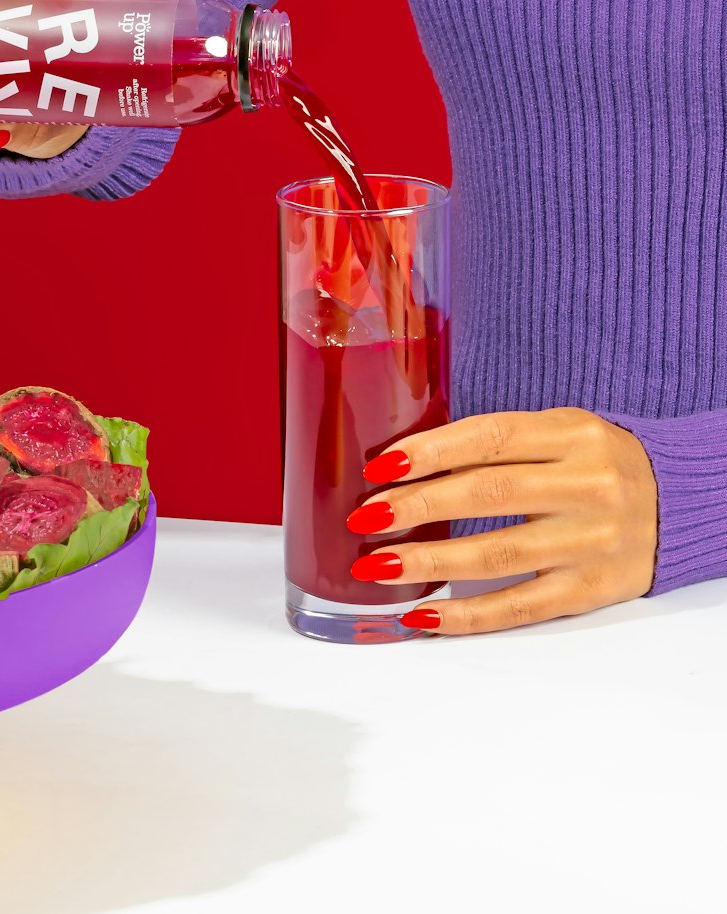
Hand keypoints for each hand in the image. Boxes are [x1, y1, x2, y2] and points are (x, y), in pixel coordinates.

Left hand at [349, 408, 657, 633]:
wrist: (680, 503)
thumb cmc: (598, 463)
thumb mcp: (560, 431)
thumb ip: (499, 443)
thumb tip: (408, 466)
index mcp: (573, 434)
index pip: (490, 437)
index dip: (430, 451)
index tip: (382, 467)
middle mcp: (588, 485)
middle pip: (487, 494)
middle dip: (416, 507)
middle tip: (366, 519)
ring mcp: (593, 541)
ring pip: (497, 554)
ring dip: (428, 563)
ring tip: (378, 566)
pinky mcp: (593, 589)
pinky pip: (520, 606)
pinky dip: (466, 614)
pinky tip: (422, 616)